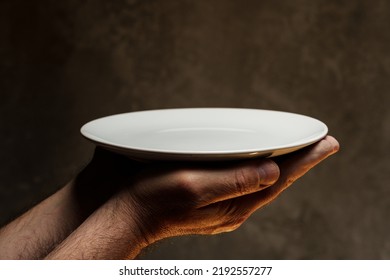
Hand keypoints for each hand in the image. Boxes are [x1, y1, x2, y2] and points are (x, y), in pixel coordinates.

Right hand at [109, 135, 338, 247]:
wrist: (130, 215)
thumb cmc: (155, 198)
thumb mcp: (193, 186)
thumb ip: (233, 181)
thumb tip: (273, 172)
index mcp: (234, 204)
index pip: (280, 180)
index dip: (305, 160)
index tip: (327, 144)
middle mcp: (235, 209)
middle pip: (277, 183)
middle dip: (300, 163)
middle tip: (321, 145)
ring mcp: (225, 208)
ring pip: (263, 185)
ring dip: (285, 168)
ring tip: (300, 154)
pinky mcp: (214, 204)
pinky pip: (248, 186)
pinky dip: (262, 173)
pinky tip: (264, 166)